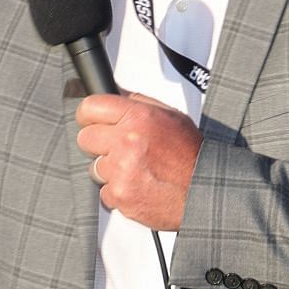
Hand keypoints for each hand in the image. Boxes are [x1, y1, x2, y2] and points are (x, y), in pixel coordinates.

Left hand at [75, 92, 201, 230]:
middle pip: (85, 138)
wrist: (202, 191)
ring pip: (94, 167)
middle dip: (98, 143)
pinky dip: (118, 192)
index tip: (89, 120)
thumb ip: (139, 103)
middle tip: (116, 149)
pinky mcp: (119, 195)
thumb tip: (116, 94)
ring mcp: (120, 170)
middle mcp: (127, 142)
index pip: (91, 107)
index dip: (88, 115)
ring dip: (110, 170)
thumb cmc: (191, 155)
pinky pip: (104, 191)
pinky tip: (138, 186)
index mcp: (138, 118)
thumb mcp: (171, 117)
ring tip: (135, 170)